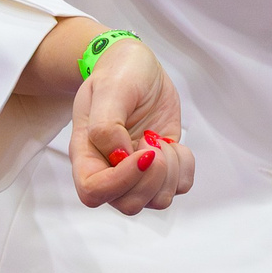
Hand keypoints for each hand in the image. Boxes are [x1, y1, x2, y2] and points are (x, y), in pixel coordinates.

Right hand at [66, 37, 195, 215]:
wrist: (138, 68)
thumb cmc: (118, 74)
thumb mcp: (108, 88)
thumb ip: (106, 124)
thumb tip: (119, 157)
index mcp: (87, 154)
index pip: (93, 193)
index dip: (121, 181)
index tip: (141, 152)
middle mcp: (110, 169)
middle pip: (128, 204)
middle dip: (152, 177)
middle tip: (153, 142)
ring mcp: (137, 172)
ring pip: (157, 200)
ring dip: (170, 172)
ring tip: (161, 141)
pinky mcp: (161, 167)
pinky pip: (179, 186)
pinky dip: (184, 167)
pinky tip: (172, 144)